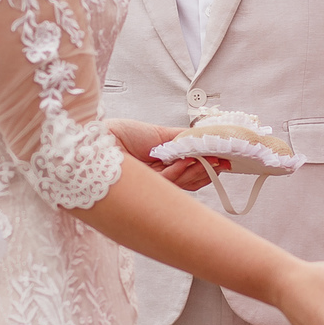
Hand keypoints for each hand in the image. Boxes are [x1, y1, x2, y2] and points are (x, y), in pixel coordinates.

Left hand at [109, 118, 229, 192]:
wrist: (99, 141)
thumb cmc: (121, 135)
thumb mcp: (160, 134)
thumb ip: (184, 138)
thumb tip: (205, 138)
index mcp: (165, 164)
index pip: (193, 172)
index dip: (210, 167)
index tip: (225, 160)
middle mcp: (161, 177)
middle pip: (193, 181)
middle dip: (208, 170)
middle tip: (220, 160)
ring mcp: (155, 185)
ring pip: (184, 184)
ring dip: (195, 170)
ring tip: (200, 157)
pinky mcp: (148, 190)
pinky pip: (169, 183)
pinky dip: (177, 171)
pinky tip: (178, 162)